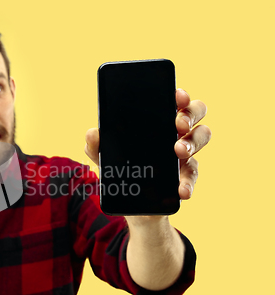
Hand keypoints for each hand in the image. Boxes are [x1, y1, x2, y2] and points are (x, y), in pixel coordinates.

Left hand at [84, 88, 210, 200]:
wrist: (128, 200)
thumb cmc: (119, 166)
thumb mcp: (103, 155)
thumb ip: (95, 144)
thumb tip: (93, 133)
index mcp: (158, 119)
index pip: (175, 99)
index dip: (180, 95)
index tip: (176, 95)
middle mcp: (175, 131)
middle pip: (196, 111)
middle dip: (190, 114)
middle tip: (178, 124)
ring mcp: (183, 152)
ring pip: (201, 137)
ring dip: (193, 142)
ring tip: (179, 151)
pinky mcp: (184, 175)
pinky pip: (192, 175)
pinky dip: (189, 183)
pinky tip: (182, 190)